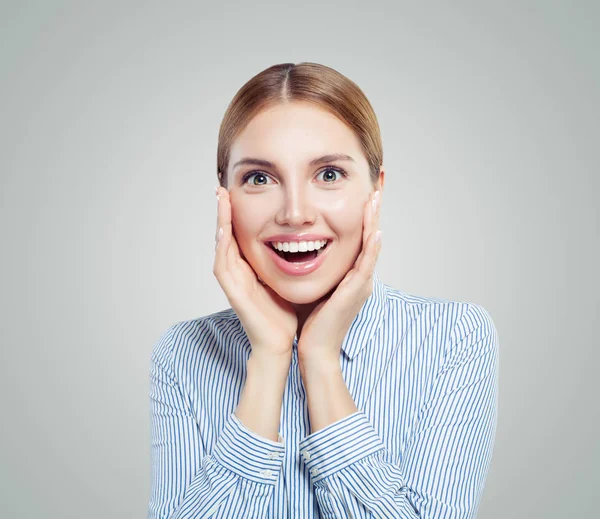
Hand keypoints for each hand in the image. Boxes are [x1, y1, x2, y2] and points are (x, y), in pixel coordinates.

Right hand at [213, 186, 297, 358]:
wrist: (278, 343)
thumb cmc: (282, 314)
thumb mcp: (283, 279)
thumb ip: (282, 262)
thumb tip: (299, 241)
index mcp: (247, 268)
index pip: (239, 234)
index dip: (236, 213)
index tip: (237, 191)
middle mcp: (236, 271)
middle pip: (225, 234)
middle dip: (223, 211)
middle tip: (221, 187)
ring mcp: (232, 281)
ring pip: (221, 244)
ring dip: (219, 221)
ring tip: (220, 198)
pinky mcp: (232, 291)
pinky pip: (223, 263)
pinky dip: (222, 245)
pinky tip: (224, 228)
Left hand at [297, 189, 381, 366]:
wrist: (314, 349)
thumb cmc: (312, 321)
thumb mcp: (317, 286)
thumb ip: (316, 268)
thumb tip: (304, 250)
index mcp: (351, 274)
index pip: (359, 238)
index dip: (362, 215)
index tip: (362, 192)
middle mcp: (360, 277)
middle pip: (369, 237)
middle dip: (372, 211)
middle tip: (375, 185)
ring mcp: (360, 284)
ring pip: (371, 246)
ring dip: (373, 221)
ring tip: (375, 198)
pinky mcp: (355, 293)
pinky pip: (366, 266)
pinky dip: (372, 248)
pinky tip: (375, 231)